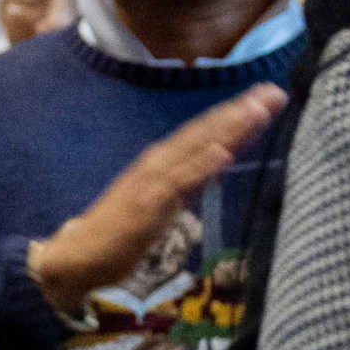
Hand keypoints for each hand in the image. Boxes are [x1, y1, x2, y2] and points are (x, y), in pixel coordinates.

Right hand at [28, 86, 282, 317]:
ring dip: (228, 129)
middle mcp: (158, 162)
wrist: (76, 257)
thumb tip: (221, 161)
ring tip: (258, 111)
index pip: (205, 131)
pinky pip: (179, 183)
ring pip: (196, 149)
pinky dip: (201, 167)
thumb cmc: (118, 232)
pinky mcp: (147, 205)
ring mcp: (152, 182)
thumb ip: (190, 180)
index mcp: (162, 160)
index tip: (268, 95)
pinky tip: (224, 153)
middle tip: (274, 92)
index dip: (236, 113)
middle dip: (240, 111)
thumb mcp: (163, 201)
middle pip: (205, 131)